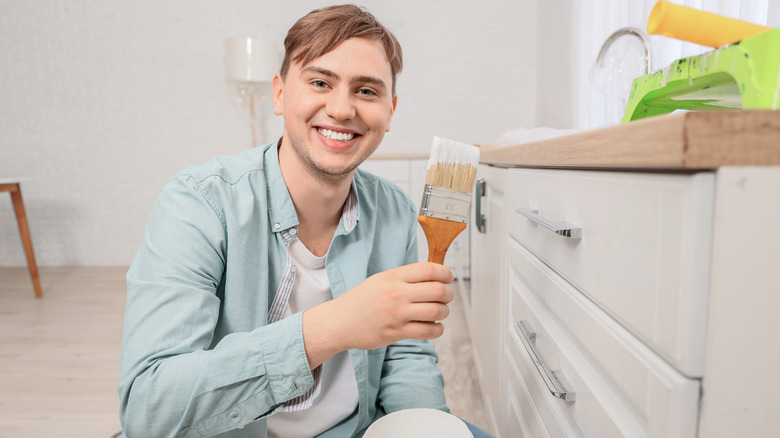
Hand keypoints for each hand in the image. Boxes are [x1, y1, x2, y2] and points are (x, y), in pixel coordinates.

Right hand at [302, 262, 453, 368]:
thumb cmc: (362, 300)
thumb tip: (434, 275)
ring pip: (437, 312)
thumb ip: (406, 277)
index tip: (448, 277)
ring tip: (439, 312)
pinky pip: (428, 331)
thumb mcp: (381, 279)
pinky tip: (433, 326)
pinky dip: (437, 329)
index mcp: (394, 276)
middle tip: (446, 297)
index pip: (430, 270)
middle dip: (448, 294)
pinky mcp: (397, 332)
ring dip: (444, 312)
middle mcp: (397, 293)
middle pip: (438, 291)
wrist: (340, 321)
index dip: (446, 273)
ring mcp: (398, 314)